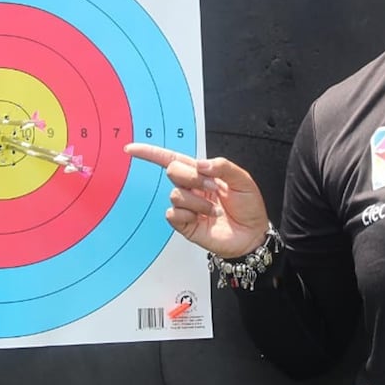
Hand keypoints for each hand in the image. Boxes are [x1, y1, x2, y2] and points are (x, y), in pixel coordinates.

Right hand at [124, 143, 270, 258]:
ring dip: (198, 201)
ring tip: (213, 209)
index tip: (131, 149)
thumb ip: (222, 166)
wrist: (252, 235)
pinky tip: (201, 219)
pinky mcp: (184, 224)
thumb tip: (200, 164)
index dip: (150, 153)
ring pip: (176, 194)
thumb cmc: (249, 207)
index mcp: (202, 173)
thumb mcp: (243, 180)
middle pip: (173, 171)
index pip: (172, 159)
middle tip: (212, 188)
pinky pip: (173, 214)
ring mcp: (187, 206)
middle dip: (193, 178)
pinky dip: (188, 215)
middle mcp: (191, 188)